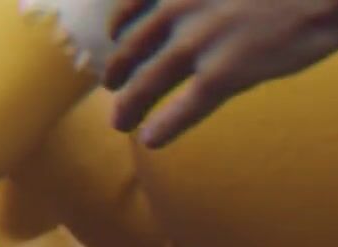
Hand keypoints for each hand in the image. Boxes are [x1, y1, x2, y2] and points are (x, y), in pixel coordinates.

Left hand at [104, 0, 337, 148]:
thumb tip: (227, 7)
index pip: (133, 4)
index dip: (119, 25)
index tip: (116, 38)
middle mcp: (181, 7)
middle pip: (133, 46)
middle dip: (118, 70)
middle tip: (111, 86)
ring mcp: (201, 42)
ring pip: (149, 81)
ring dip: (130, 104)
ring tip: (120, 123)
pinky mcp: (227, 73)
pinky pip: (185, 107)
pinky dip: (164, 125)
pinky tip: (151, 140)